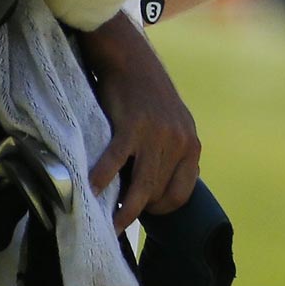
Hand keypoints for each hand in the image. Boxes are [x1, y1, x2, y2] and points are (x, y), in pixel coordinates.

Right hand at [81, 15, 200, 231]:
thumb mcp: (174, 123)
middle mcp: (179, 142)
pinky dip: (103, 178)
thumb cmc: (147, 96)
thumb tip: (168, 184)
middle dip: (141, 210)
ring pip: (142, 185)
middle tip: (121, 221)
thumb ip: (173, 152)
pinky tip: (93, 190)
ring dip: (125, 210)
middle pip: (160, 192)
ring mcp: (156, 135)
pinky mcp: (132, 127)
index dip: (164, 207)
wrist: (132, 60)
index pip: (182, 192)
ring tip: (112, 225)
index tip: (146, 211)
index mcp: (191, 144)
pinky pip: (117, 161)